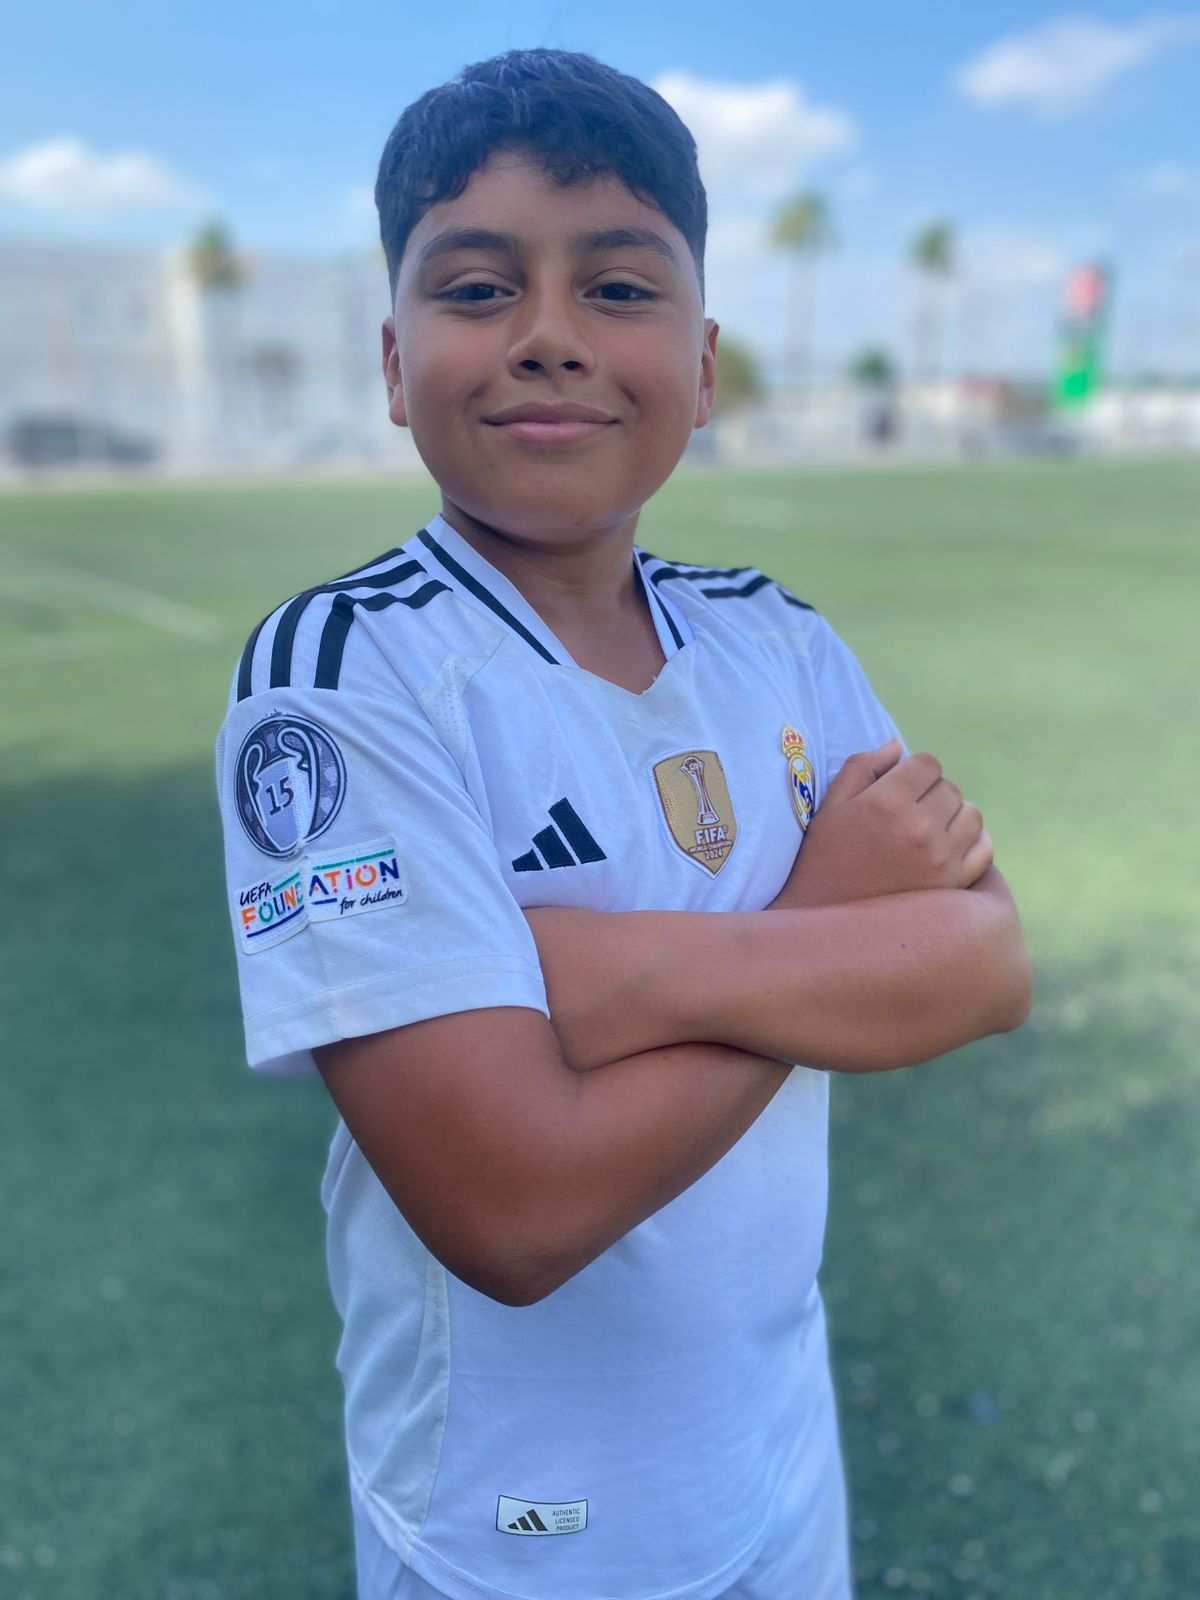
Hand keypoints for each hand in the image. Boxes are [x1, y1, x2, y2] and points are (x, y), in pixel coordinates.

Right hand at [768, 738, 992, 909]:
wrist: (826, 921)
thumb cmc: (824, 858)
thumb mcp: (832, 805)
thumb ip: (863, 766)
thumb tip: (898, 747)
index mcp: (886, 802)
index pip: (928, 763)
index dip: (914, 772)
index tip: (900, 788)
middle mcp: (918, 828)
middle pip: (950, 789)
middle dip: (931, 795)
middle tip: (908, 815)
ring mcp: (941, 858)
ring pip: (972, 815)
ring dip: (954, 817)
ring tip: (927, 832)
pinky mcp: (954, 884)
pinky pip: (984, 849)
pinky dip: (972, 844)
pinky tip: (947, 850)